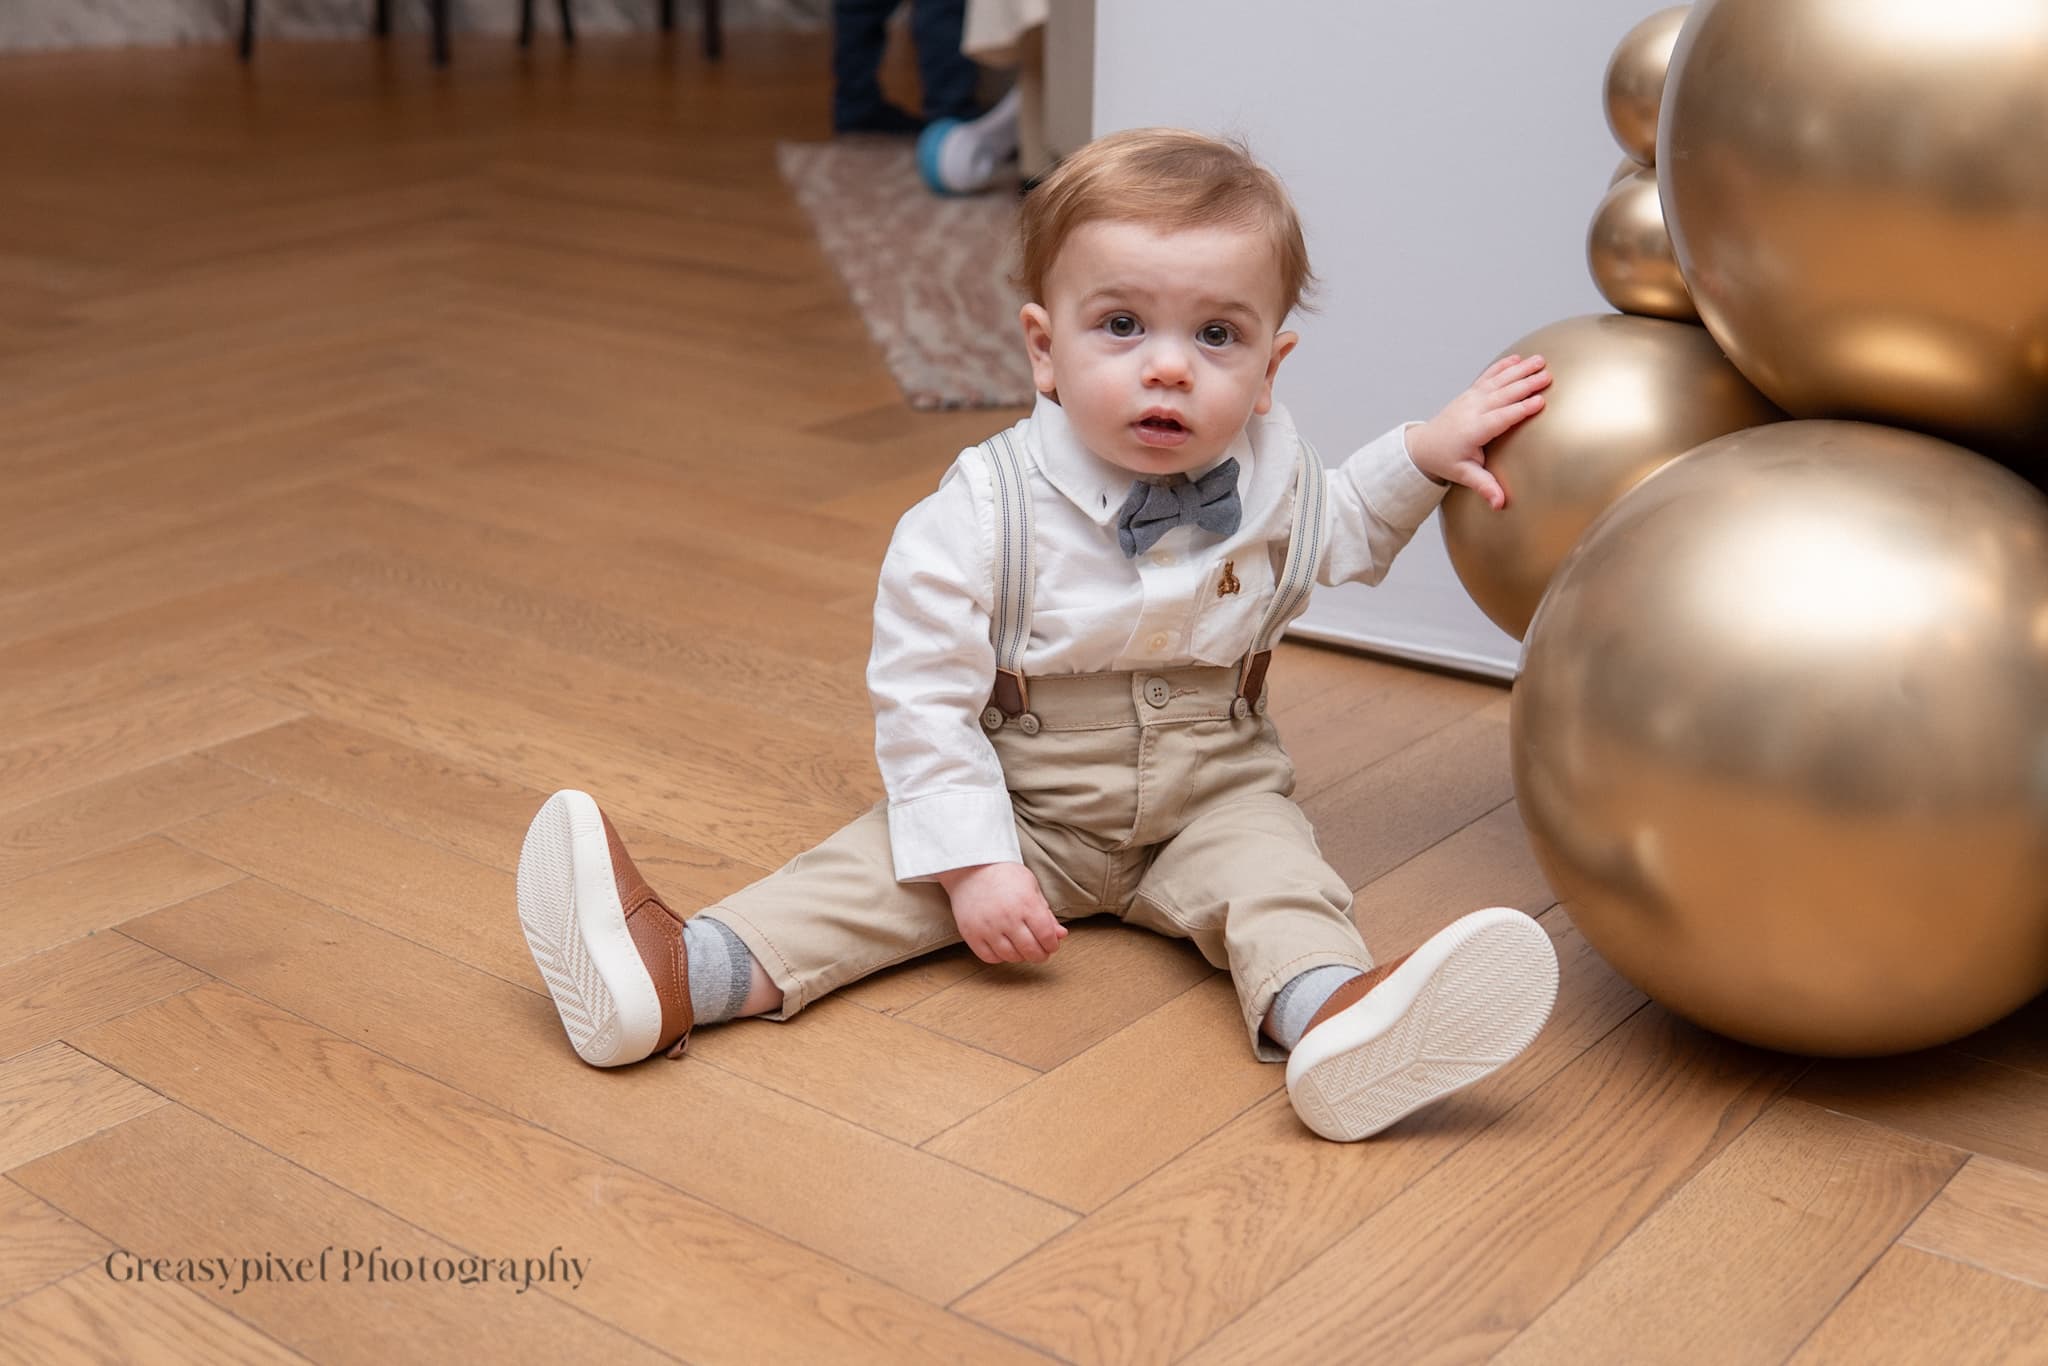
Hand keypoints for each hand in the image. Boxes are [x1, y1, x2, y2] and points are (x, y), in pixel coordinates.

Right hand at [935, 862, 1067, 964]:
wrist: (971, 867)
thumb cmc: (1004, 875)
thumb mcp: (1032, 888)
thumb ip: (1046, 914)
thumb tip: (1061, 935)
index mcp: (1026, 903)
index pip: (1046, 936)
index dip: (1052, 945)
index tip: (1051, 944)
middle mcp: (1007, 917)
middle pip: (1030, 950)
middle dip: (1040, 955)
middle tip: (1040, 952)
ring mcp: (987, 927)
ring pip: (1011, 956)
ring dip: (1021, 956)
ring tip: (1022, 948)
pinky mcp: (971, 933)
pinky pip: (989, 957)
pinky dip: (1000, 957)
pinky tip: (1003, 947)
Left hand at [1405, 354, 1551, 509]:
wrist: (1423, 446)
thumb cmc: (1445, 461)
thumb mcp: (1464, 475)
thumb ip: (1484, 486)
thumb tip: (1499, 503)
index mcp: (1474, 430)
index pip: (1502, 417)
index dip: (1521, 409)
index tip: (1540, 402)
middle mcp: (1473, 410)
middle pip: (1504, 395)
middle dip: (1526, 385)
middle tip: (1547, 376)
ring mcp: (1471, 399)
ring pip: (1498, 381)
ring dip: (1519, 370)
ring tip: (1540, 361)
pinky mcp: (1471, 393)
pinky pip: (1488, 377)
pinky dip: (1502, 366)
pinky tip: (1517, 358)